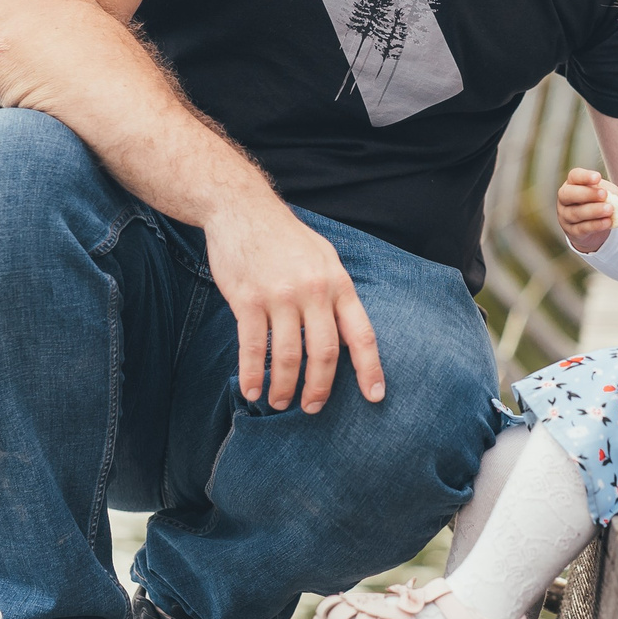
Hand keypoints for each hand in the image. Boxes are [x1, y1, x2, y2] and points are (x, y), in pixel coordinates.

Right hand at [202, 196, 384, 413]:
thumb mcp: (324, 257)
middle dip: (319, 389)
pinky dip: (251, 375)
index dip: (370, 369)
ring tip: (279, 403)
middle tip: (313, 409)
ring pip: (286, 356)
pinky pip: (251, 347)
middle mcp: (313, 291)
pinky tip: (251, 391)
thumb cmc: (285, 238)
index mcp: (338, 283)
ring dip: (284, 387)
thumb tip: (346, 331)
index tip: (375, 397)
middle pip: (323, 353)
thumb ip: (336, 292)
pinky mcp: (247, 299)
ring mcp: (279, 295)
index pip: (361, 334)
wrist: (242, 209)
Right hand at [556, 166, 617, 252]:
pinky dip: (596, 225)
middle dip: (587, 194)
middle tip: (604, 194)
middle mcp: (565, 199)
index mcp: (572, 184)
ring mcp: (565, 216)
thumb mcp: (606, 194)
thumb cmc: (598, 203)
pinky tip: (607, 222)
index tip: (598, 178)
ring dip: (594, 211)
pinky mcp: (572, 231)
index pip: (574, 176)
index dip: (584, 176)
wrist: (594, 226)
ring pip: (576, 213)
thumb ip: (612, 194)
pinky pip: (582, 228)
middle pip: (569, 194)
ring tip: (609, 210)